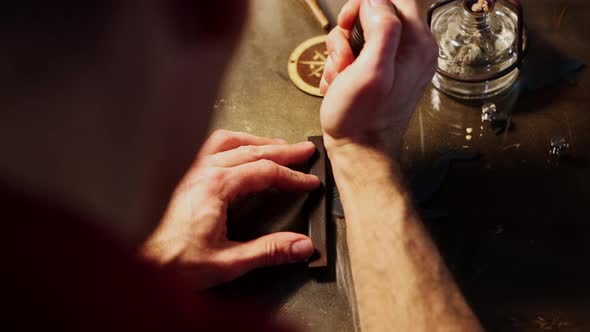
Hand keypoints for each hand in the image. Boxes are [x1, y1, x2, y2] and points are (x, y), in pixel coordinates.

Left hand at [141, 130, 319, 289]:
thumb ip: (268, 252)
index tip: (309, 181)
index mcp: (216, 187)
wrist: (143, 263)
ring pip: (230, 142)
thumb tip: (300, 245)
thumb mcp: (228, 262)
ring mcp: (192, 171)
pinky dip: (233, 144)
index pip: (264, 171)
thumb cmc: (175, 262)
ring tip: (278, 146)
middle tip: (304, 151)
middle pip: (252, 150)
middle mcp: (203, 172)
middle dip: (283, 150)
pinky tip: (240, 150)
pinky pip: (211, 148)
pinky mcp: (184, 177)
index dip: (292, 176)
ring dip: (258, 142)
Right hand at [320, 0, 437, 150]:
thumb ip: (381, 29)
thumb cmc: (362, 120)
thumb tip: (376, 1)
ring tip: (342, 75)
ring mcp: (394, 63)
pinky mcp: (378, 73)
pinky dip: (341, 66)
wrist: (358, 151)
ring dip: (340, 52)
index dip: (367, 5)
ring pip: (358, 35)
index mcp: (417, 45)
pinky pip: (354, 54)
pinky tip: (342, 84)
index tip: (350, 23)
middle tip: (344, 55)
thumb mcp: (371, 71)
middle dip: (349, 31)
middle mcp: (411, 51)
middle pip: (374, 13)